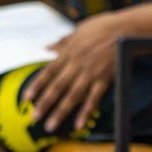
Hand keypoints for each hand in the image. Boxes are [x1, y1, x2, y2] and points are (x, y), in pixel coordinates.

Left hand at [23, 12, 128, 133]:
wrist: (125, 28)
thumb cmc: (102, 26)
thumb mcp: (78, 30)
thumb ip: (62, 42)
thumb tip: (47, 47)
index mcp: (68, 52)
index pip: (48, 72)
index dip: (37, 86)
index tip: (26, 98)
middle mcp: (76, 64)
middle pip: (57, 87)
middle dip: (44, 103)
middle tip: (34, 117)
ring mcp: (90, 73)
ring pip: (72, 96)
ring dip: (60, 112)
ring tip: (50, 125)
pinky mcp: (104, 79)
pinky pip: (93, 98)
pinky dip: (86, 112)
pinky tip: (79, 124)